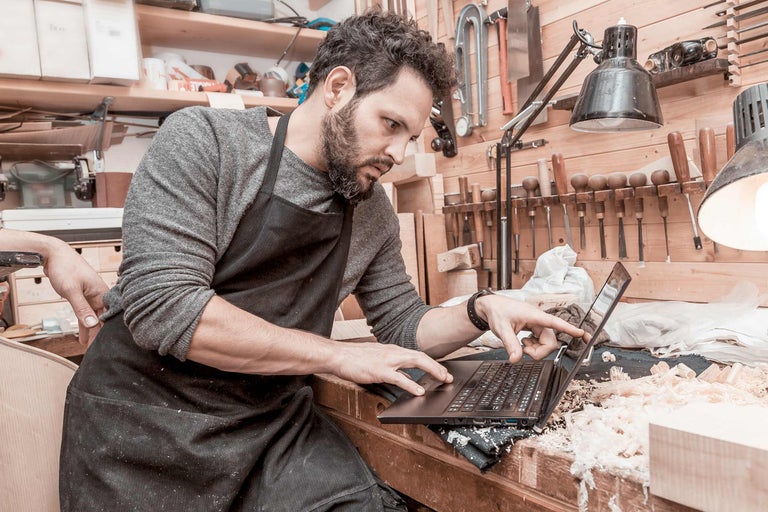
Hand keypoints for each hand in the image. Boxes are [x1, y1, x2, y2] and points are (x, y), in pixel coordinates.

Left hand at [43, 244, 108, 344]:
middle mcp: (100, 294)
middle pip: (102, 318)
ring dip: (91, 330)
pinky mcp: (83, 296)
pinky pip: (86, 313)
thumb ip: (82, 308)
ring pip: (93, 317)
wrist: (54, 254)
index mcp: (102, 292)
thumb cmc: (65, 268)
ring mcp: (92, 295)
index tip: (105, 345)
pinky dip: (84, 323)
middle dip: (100, 334)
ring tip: (90, 346)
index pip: (108, 316)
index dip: (107, 331)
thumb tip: (92, 325)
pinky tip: (83, 334)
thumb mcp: (71, 290)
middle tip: (97, 350)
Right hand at [330, 341, 452, 395]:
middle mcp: (393, 353)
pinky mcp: (379, 371)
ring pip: (415, 362)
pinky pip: (399, 378)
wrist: (338, 355)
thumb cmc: (355, 358)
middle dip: (437, 367)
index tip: (443, 372)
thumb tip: (408, 378)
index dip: (432, 363)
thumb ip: (393, 368)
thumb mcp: (378, 360)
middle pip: (421, 357)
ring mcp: (387, 361)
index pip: (417, 355)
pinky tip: (419, 391)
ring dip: (432, 370)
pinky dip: (411, 384)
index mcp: (393, 350)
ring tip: (442, 379)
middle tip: (448, 377)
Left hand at [476, 295, 584, 362]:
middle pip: (551, 342)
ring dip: (536, 350)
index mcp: (535, 316)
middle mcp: (540, 320)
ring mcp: (538, 325)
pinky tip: (524, 343)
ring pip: (547, 344)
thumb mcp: (502, 329)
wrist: (491, 307)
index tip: (582, 334)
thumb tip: (516, 360)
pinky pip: (541, 342)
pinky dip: (534, 347)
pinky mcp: (535, 329)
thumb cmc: (498, 312)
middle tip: (523, 351)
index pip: (555, 322)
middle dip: (539, 352)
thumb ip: (510, 344)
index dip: (569, 329)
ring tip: (522, 345)